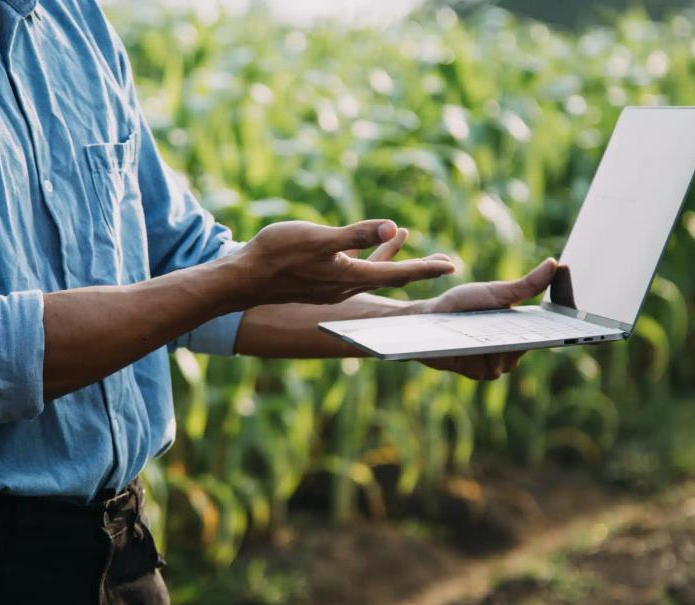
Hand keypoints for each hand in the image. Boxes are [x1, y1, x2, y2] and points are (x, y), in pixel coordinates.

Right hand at [229, 220, 454, 307]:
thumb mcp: (318, 239)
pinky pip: (352, 269)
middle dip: (418, 268)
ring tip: (405, 237)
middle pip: (391, 277)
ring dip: (391, 257)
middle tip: (445, 263)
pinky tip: (361, 244)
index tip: (452, 265)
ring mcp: (331, 287)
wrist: (243, 279)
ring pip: (371, 272)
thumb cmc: (277, 255)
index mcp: (351, 277)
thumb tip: (392, 227)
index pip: (398, 274)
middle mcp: (346, 288)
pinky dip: (364, 255)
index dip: (426, 268)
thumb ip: (355, 234)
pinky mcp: (318, 282)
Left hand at [415, 258, 557, 380]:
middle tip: (531, 322)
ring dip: (505, 345)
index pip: (549, 332)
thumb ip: (526, 285)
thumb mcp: (495, 292)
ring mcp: (496, 364)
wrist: (428, 318)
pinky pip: (491, 367)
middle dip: (530, 335)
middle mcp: (512, 351)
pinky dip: (488, 355)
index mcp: (521, 330)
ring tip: (501, 332)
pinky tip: (483, 344)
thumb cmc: (462, 304)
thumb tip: (554, 264)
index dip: (563, 325)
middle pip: (530, 346)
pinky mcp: (478, 372)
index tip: (576, 317)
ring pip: (511, 358)